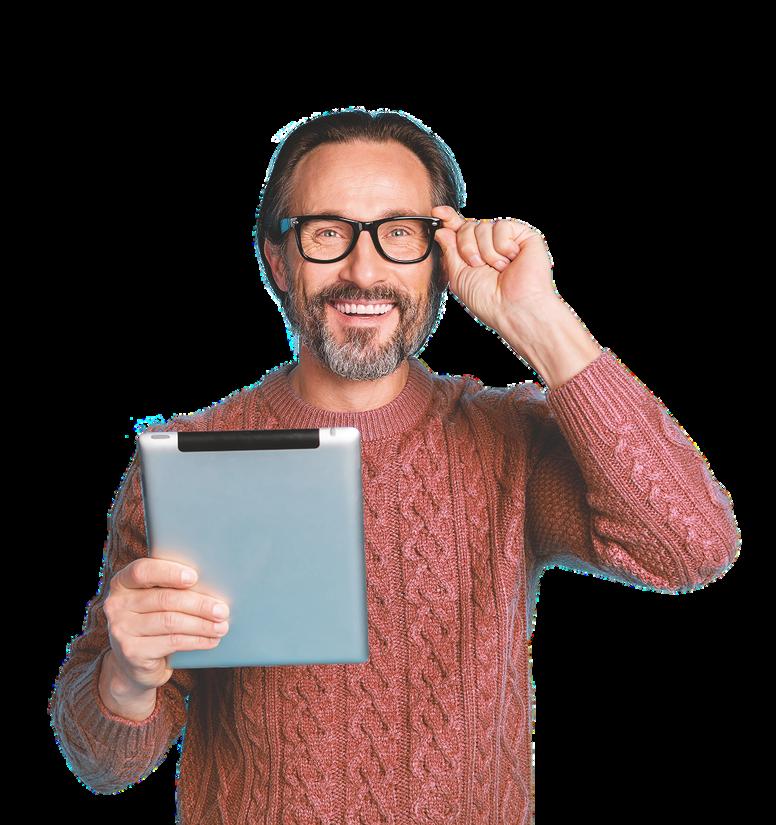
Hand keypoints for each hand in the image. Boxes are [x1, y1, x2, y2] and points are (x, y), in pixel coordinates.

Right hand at [104, 557, 230, 691]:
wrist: (133, 663)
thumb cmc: (153, 620)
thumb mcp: (155, 600)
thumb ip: (172, 587)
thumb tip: (214, 582)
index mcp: (123, 582)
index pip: (143, 571)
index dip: (169, 572)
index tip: (194, 577)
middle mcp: (116, 604)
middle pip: (165, 599)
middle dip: (199, 604)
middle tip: (222, 610)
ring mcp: (121, 629)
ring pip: (171, 622)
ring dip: (202, 624)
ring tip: (222, 626)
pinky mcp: (132, 652)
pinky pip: (171, 642)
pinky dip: (196, 640)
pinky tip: (211, 640)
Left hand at [431, 205, 556, 334]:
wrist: (512, 308)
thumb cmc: (487, 299)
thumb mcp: (458, 275)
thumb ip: (449, 250)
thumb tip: (442, 229)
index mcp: (474, 253)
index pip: (459, 229)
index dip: (448, 219)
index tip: (437, 212)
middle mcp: (490, 244)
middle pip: (467, 226)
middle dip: (467, 247)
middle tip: (478, 266)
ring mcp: (507, 239)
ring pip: (483, 226)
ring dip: (486, 252)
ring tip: (499, 268)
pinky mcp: (524, 235)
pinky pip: (502, 226)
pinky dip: (502, 247)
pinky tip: (511, 260)